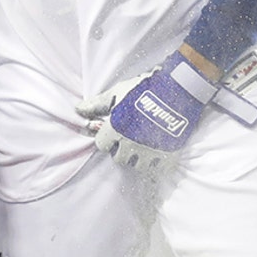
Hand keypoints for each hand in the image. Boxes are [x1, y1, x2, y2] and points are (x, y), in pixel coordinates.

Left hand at [75, 49, 218, 172]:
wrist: (177, 88)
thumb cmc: (144, 88)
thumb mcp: (118, 92)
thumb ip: (97, 104)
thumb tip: (78, 110)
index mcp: (116, 129)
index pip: (102, 145)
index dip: (107, 138)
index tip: (114, 132)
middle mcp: (131, 143)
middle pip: (119, 158)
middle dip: (122, 150)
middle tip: (129, 139)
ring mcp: (150, 150)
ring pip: (138, 166)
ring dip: (138, 158)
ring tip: (143, 146)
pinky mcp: (168, 153)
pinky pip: (158, 169)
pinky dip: (157, 163)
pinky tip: (158, 151)